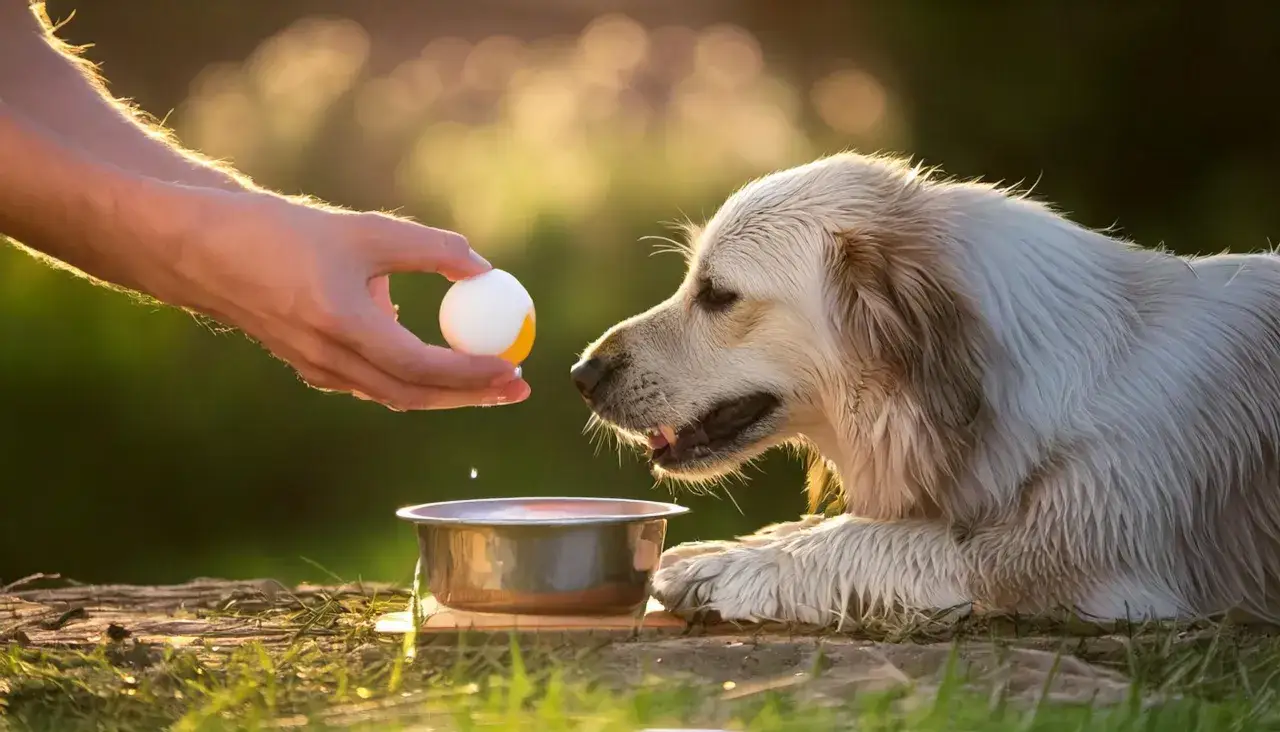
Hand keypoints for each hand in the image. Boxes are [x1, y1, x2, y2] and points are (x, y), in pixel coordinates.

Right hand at [135, 186, 529, 410]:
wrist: (202, 250)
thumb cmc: (283, 232)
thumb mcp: (364, 231)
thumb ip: (430, 250)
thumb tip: (487, 271)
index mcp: (341, 324)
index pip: (421, 365)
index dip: (472, 371)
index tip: (514, 365)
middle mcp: (327, 358)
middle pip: (414, 395)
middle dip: (471, 395)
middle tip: (516, 385)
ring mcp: (316, 369)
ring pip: (393, 394)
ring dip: (445, 391)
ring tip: (492, 378)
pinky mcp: (310, 366)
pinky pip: (371, 383)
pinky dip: (410, 377)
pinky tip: (435, 360)